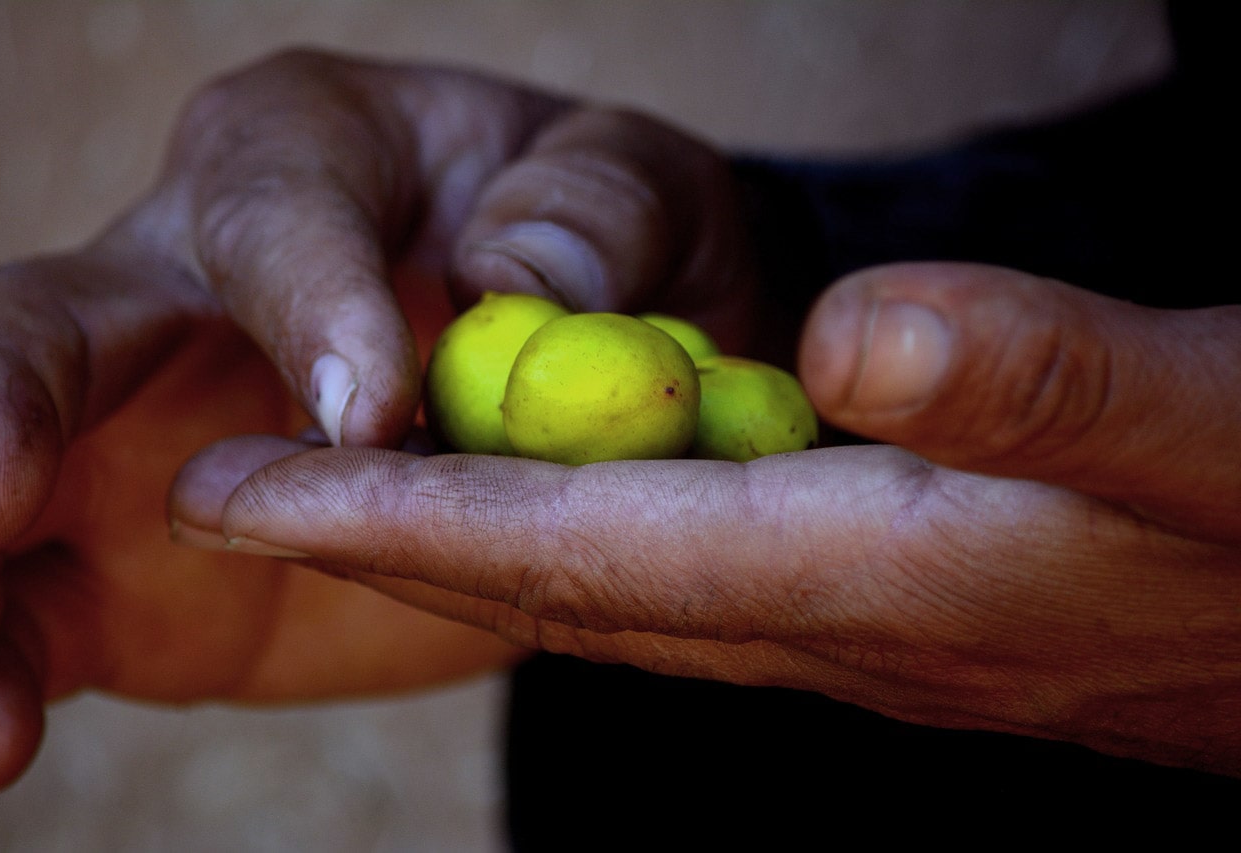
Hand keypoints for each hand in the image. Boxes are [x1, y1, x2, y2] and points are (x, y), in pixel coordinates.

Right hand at [0, 49, 752, 790]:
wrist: (586, 385)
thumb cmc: (607, 250)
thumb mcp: (638, 192)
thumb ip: (594, 211)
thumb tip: (517, 285)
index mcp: (304, 157)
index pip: (273, 213)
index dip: (307, 304)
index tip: (364, 418)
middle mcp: (182, 281)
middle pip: (45, 328)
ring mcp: (142, 434)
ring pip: (2, 480)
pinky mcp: (143, 565)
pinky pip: (44, 612)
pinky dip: (6, 668)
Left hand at [184, 262, 1240, 775]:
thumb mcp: (1214, 429)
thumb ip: (1039, 387)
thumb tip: (856, 335)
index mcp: (876, 579)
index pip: (580, 551)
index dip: (401, 517)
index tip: (239, 484)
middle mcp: (832, 624)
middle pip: (556, 585)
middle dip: (385, 538)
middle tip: (237, 487)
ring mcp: (851, 629)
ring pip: (609, 587)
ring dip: (469, 542)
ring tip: (352, 489)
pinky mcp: (886, 607)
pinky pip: (684, 580)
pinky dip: (585, 542)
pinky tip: (554, 504)